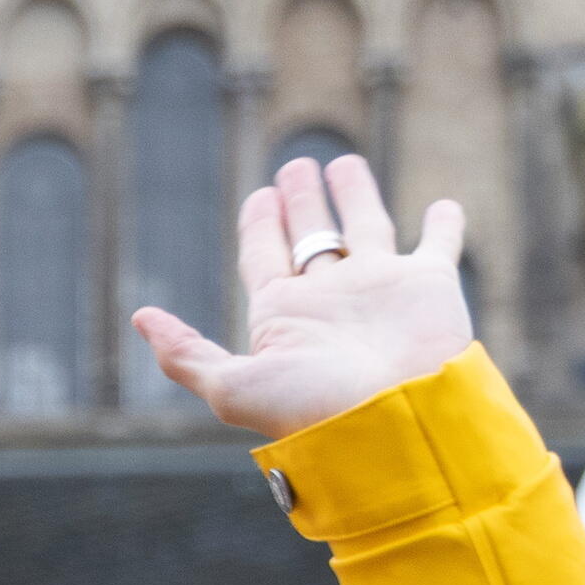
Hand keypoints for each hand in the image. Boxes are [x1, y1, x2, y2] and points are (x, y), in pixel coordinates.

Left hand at [133, 153, 476, 439]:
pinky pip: (438, 245)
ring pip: (367, 228)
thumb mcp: (233, 385)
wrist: (393, 421)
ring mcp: (381, 289)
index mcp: (283, 314)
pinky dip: (444, 225)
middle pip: (311, 235)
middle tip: (296, 167)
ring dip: (355, 196)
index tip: (261, 196)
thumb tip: (140, 318)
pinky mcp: (430, 285)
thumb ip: (187, 354)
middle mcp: (330, 298)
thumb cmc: (311, 408)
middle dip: (302, 202)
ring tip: (343, 163)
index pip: (264, 256)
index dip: (260, 225)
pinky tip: (444, 206)